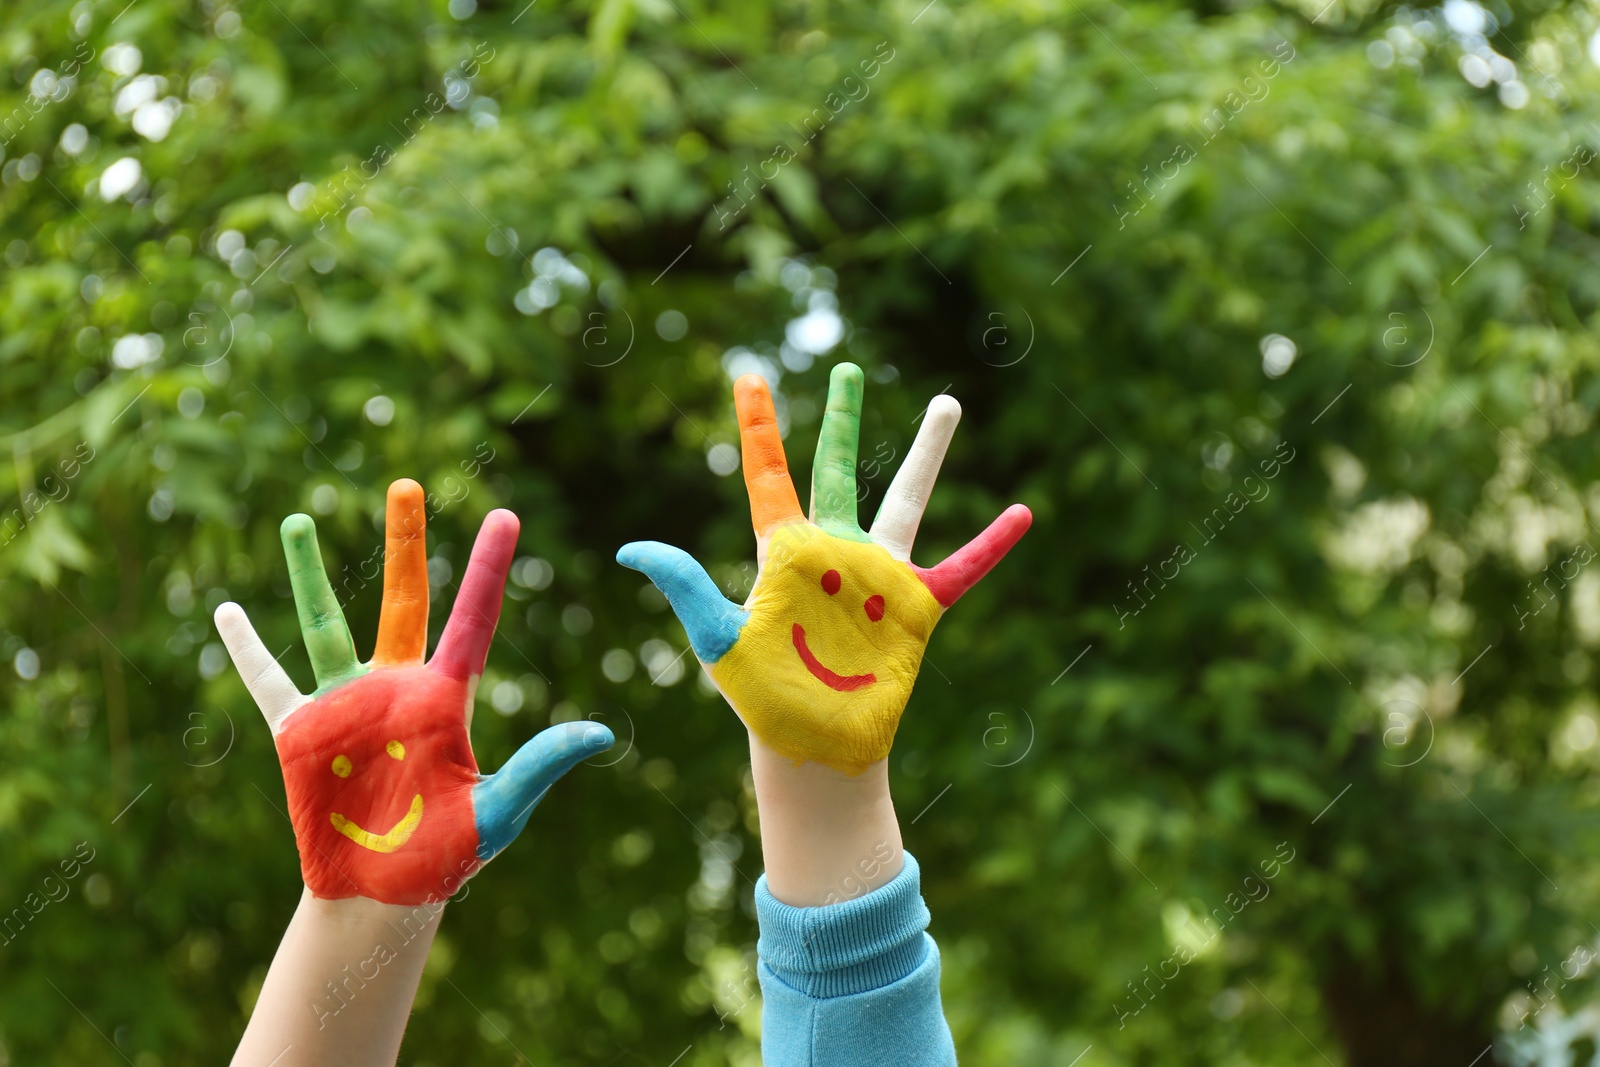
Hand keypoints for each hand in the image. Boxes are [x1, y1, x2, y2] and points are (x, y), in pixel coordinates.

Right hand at [214, 479, 612, 904]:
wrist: (382, 896)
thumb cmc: (447, 857)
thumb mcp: (499, 811)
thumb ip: (540, 766)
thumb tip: (599, 733)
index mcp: (446, 697)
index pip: (472, 618)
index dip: (488, 568)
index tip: (506, 515)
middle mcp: (395, 687)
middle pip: (402, 597)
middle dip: (404, 541)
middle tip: (407, 483)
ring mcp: (345, 704)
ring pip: (325, 623)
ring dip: (309, 573)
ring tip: (295, 519)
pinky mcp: (301, 731)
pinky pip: (269, 680)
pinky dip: (247, 648)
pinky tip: (226, 612)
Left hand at [618, 364, 1029, 774]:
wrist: (815, 746)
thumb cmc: (762, 698)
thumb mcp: (719, 638)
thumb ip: (687, 585)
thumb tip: (631, 549)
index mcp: (784, 551)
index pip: (769, 474)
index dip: (759, 425)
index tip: (748, 376)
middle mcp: (834, 552)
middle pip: (840, 468)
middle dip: (843, 418)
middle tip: (847, 369)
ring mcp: (878, 576)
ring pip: (908, 499)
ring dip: (928, 451)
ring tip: (946, 402)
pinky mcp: (915, 607)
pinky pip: (962, 568)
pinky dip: (990, 544)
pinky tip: (1022, 513)